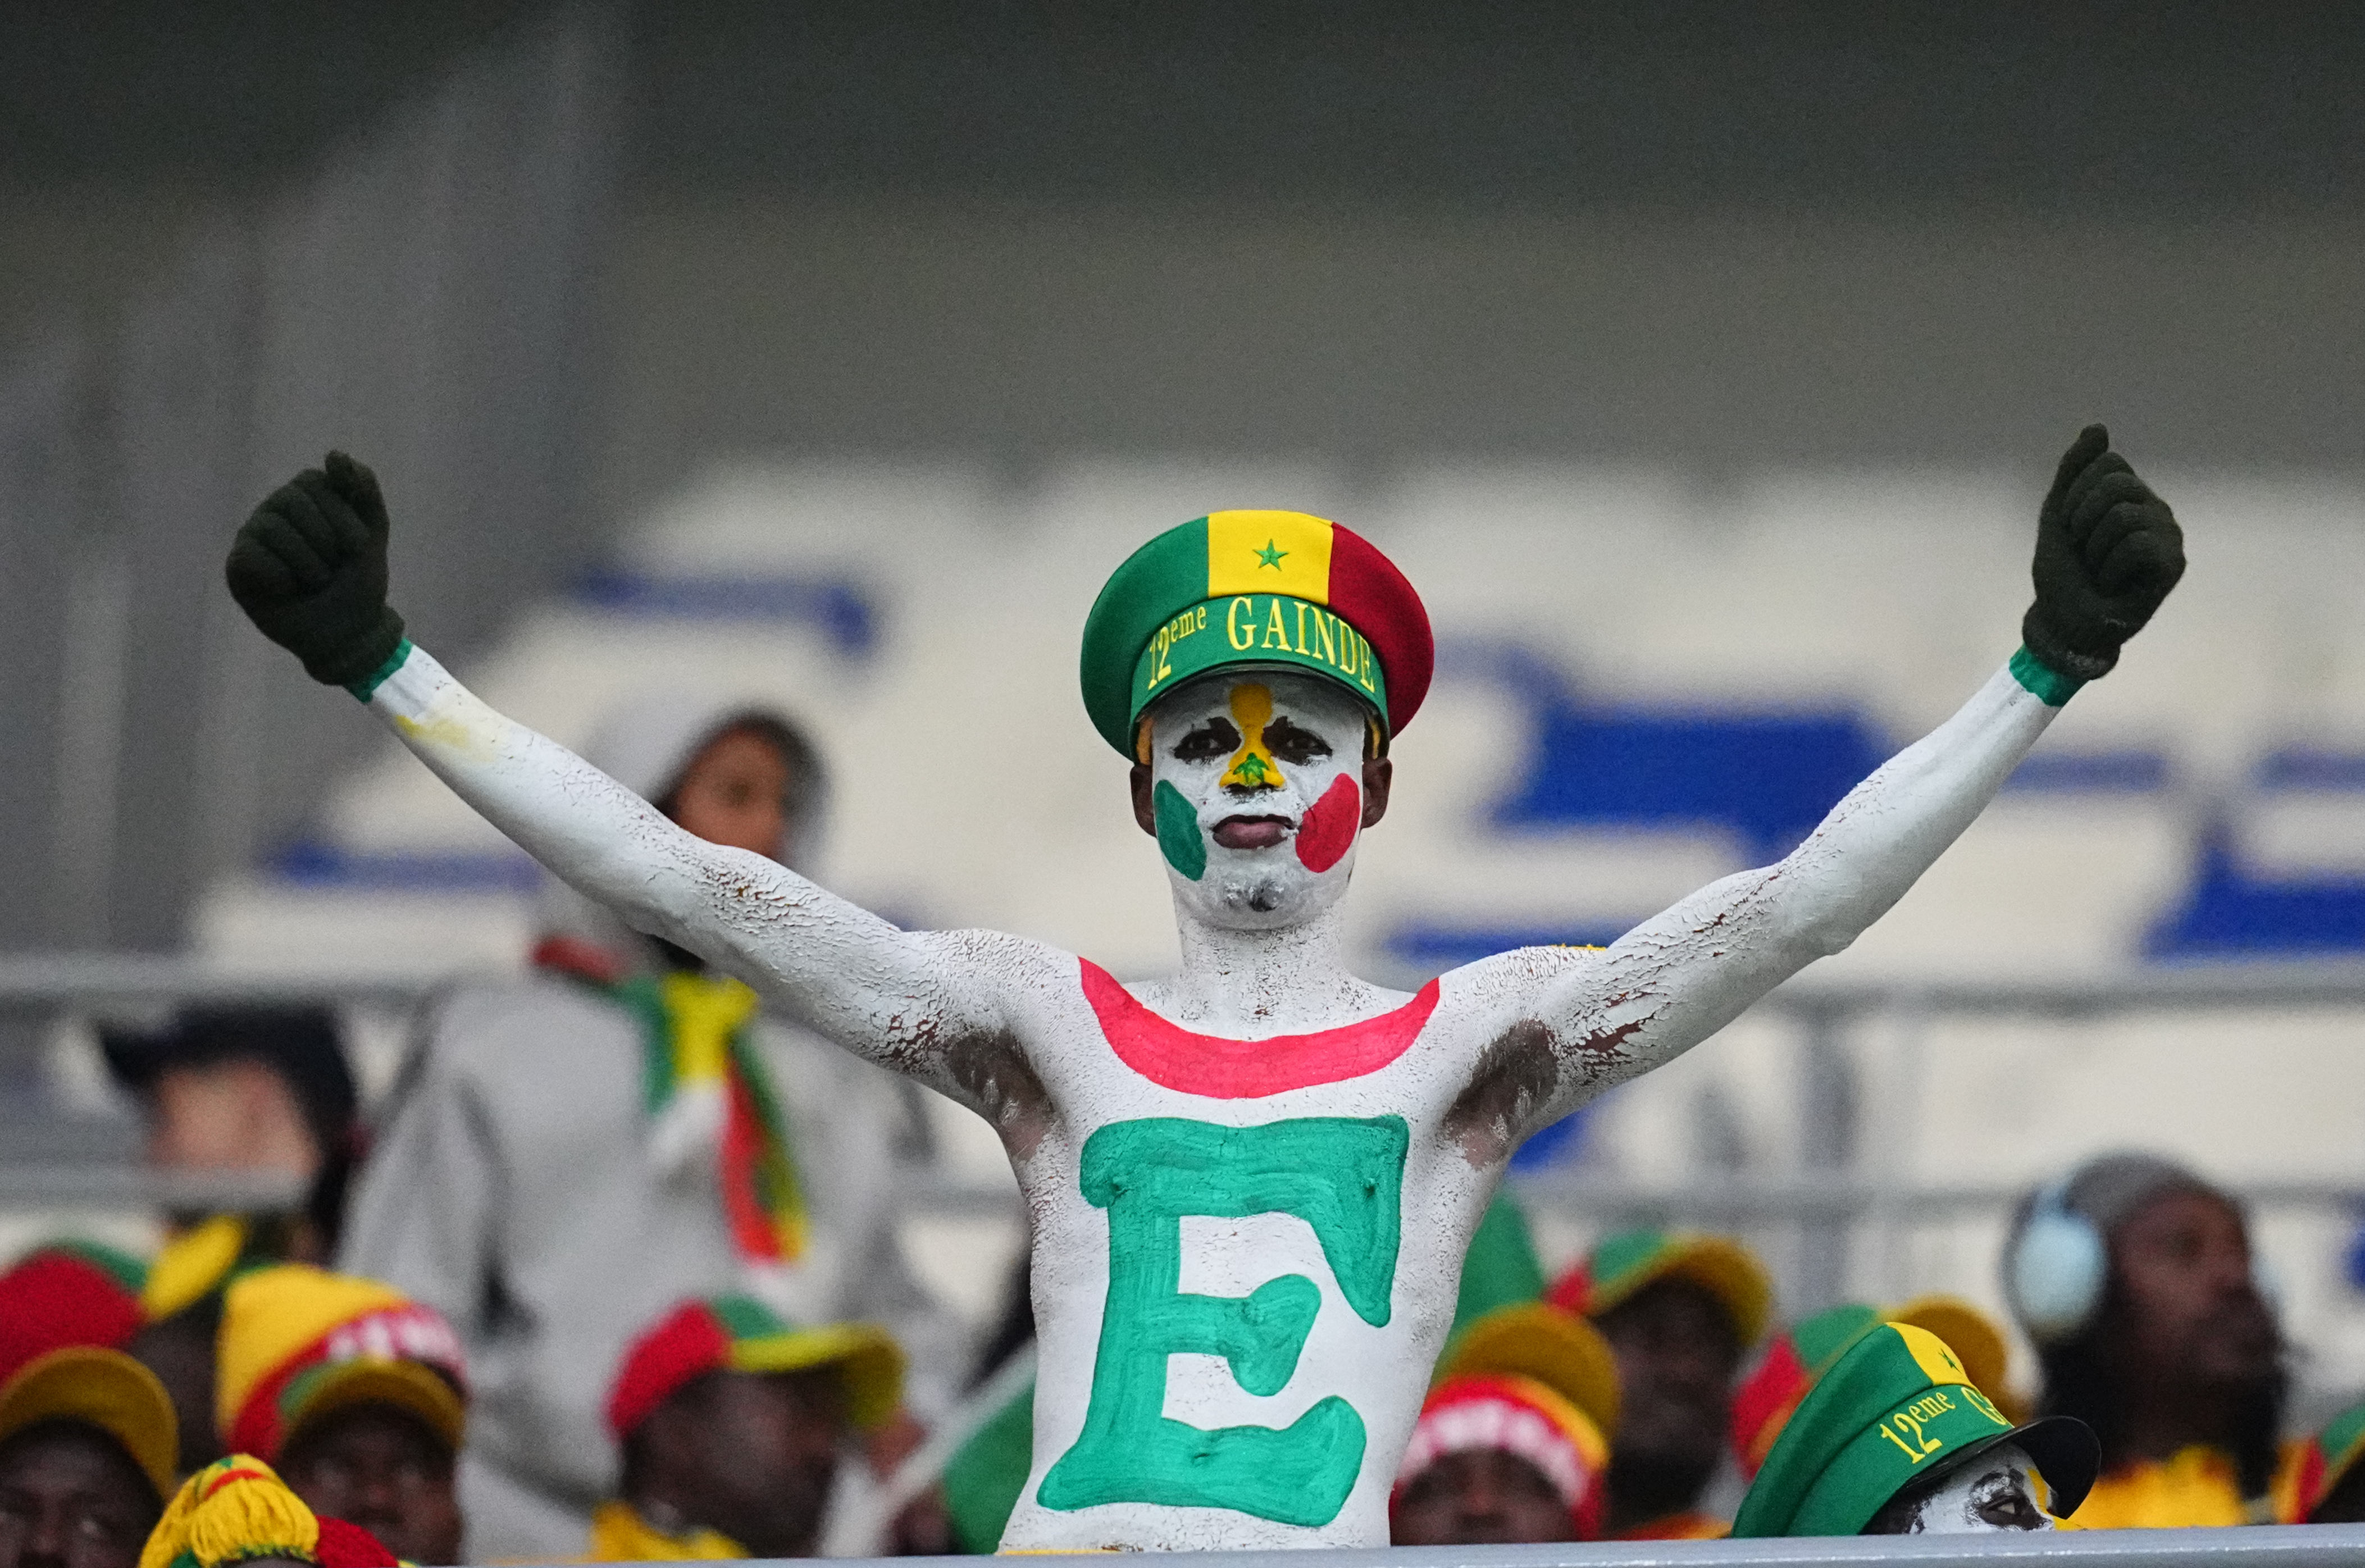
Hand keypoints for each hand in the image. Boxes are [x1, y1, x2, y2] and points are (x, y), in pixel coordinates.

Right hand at [224, 452, 406, 687]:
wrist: (349, 633)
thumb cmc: (359, 582)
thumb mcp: (373, 534)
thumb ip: (362, 490)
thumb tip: (333, 454)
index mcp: (309, 495)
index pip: (315, 481)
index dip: (342, 517)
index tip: (357, 547)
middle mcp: (277, 508)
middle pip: (290, 500)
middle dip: (325, 542)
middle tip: (333, 569)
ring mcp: (254, 534)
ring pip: (272, 529)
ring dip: (308, 564)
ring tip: (315, 582)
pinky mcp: (238, 565)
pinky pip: (253, 556)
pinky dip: (282, 578)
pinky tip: (289, 589)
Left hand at [2022, 424, 2184, 679]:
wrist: (2064, 620)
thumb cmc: (2064, 569)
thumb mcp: (2058, 512)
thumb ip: (2075, 468)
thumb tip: (2097, 427)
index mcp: (2130, 493)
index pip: (2105, 463)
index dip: (2074, 496)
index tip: (2071, 527)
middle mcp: (2155, 508)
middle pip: (2114, 484)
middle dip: (2082, 520)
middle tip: (2085, 551)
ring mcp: (2168, 534)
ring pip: (2122, 515)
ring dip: (2093, 548)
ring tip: (2099, 568)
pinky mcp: (2173, 563)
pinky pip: (2136, 543)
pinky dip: (2110, 567)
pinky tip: (2113, 583)